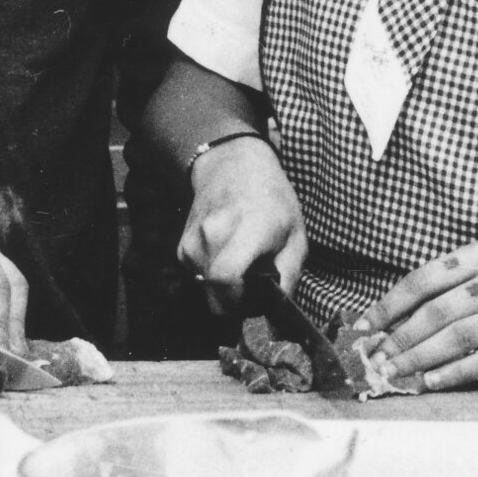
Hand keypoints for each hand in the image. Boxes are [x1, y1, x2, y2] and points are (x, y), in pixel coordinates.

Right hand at [176, 136, 304, 308]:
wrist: (233, 167)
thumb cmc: (271, 200)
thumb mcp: (296, 236)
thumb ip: (288, 276)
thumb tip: (277, 309)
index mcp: (247, 229)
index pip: (227, 278)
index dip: (241, 302)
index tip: (257, 300)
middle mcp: (213, 236)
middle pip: (216, 298)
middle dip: (237, 303)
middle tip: (255, 286)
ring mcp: (192, 242)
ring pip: (207, 291)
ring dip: (225, 289)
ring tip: (243, 264)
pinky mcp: (181, 249)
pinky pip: (199, 279)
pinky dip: (213, 278)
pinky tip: (227, 256)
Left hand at [354, 239, 477, 392]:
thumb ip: (449, 286)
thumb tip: (391, 319)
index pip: (424, 278)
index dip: (389, 304)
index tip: (365, 326)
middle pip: (438, 310)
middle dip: (400, 337)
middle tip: (376, 358)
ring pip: (461, 335)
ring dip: (422, 357)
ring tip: (396, 373)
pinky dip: (457, 372)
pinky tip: (434, 381)